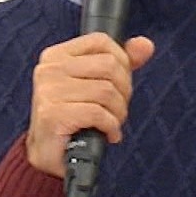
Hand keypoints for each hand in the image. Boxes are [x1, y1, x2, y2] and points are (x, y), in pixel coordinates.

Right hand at [26, 32, 154, 177]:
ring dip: (118, 112)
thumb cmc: (72, 118)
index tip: (120, 83)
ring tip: (112, 123)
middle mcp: (49, 69)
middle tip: (117, 108)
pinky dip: (111, 127)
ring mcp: (49, 91)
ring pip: (106, 91)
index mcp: (56, 56)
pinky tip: (108, 134)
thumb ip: (120, 62)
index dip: (121, 61)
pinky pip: (98, 113)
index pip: (100, 41)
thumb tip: (146, 45)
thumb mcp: (95, 84)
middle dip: (123, 91)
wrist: (49, 155)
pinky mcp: (53, 115)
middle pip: (108, 65)